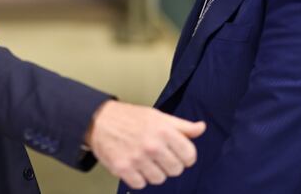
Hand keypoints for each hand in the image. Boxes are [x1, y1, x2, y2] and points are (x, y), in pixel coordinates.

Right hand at [85, 100, 205, 189]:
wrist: (99, 120)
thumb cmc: (129, 117)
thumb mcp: (158, 116)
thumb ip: (182, 126)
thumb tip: (201, 128)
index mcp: (163, 130)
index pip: (189, 156)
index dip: (186, 156)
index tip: (179, 154)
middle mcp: (152, 145)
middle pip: (176, 170)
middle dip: (170, 164)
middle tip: (160, 156)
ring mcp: (137, 158)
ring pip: (159, 179)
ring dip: (154, 172)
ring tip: (146, 160)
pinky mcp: (123, 168)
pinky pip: (141, 184)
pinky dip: (139, 178)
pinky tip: (135, 166)